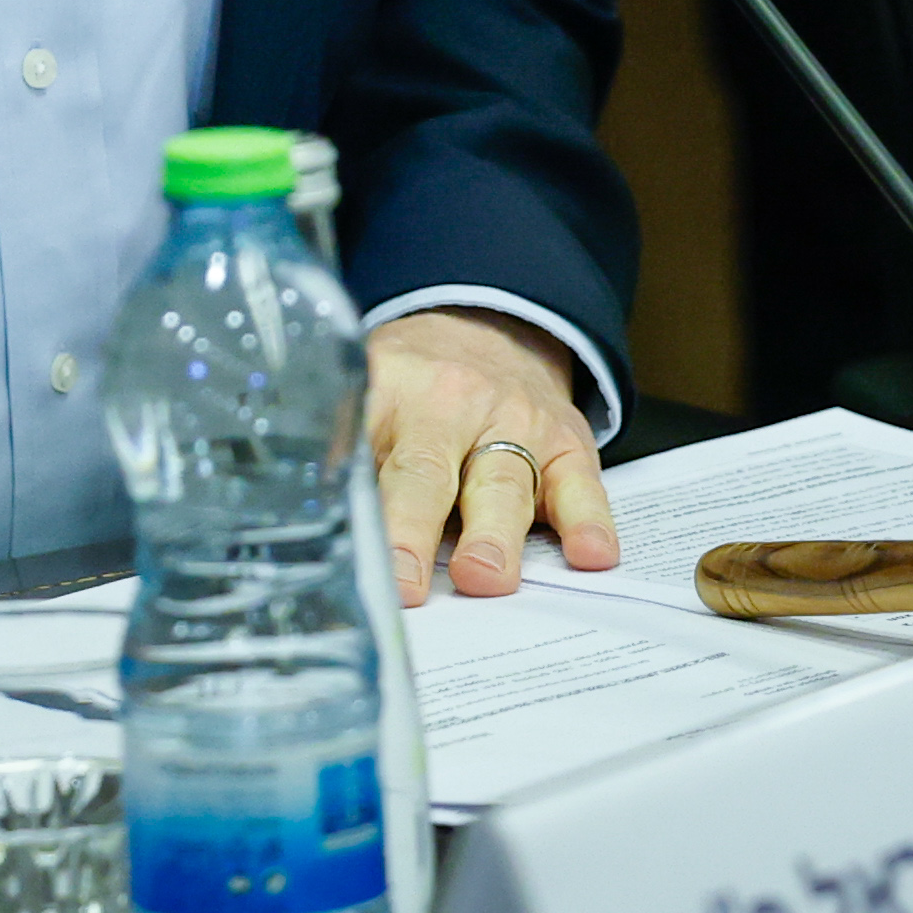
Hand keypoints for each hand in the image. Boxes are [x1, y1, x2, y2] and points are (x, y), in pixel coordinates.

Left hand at [363, 311, 614, 606]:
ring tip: (484, 577)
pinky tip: (590, 552)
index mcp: (387, 392)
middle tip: (409, 584)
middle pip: (430, 471)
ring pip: (503, 483)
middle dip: (417, 530)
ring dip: (493, 534)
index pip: (365, 455)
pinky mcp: (567, 443)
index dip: (357, 512)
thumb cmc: (414, 386)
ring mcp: (516, 422)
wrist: (487, 328)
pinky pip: (580, 483)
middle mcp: (451, 403)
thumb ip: (345, 460)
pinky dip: (588, 520)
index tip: (354, 562)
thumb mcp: (366, 398)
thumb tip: (322, 539)